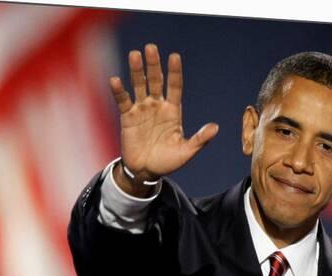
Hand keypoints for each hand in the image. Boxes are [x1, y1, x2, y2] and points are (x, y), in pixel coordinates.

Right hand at [109, 44, 218, 193]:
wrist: (146, 171)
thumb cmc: (168, 161)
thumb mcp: (186, 152)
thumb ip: (199, 139)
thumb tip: (215, 128)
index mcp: (173, 111)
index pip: (174, 87)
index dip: (174, 72)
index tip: (174, 57)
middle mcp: (157, 106)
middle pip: (156, 81)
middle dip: (154, 65)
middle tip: (151, 48)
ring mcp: (142, 110)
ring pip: (139, 86)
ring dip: (137, 71)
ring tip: (135, 55)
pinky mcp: (128, 117)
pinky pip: (123, 101)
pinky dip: (119, 91)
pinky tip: (115, 80)